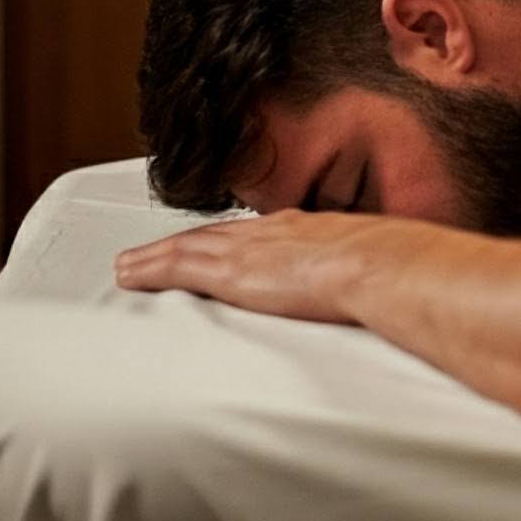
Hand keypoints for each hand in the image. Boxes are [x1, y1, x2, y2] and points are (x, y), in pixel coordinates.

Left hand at [113, 211, 397, 323]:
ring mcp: (250, 248)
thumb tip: (377, 289)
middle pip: (217, 235)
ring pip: (189, 246)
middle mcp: (273, 230)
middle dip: (185, 243)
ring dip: (157, 254)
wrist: (383, 262)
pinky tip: (130, 274)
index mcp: (308, 230)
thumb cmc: (391, 266)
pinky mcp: (232, 270)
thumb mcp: (375, 264)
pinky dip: (151, 269)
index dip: (231, 240)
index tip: (216, 247)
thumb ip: (362, 274)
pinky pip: (178, 265)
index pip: (258, 234)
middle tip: (155, 252)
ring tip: (130, 265)